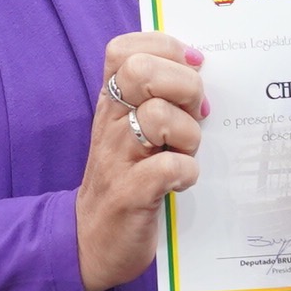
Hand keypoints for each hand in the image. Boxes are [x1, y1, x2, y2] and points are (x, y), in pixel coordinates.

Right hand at [77, 33, 204, 290]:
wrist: (92, 242)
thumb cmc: (126, 178)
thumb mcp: (132, 129)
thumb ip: (157, 96)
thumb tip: (198, 67)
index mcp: (112, 102)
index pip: (124, 49)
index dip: (164, 48)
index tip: (191, 67)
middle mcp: (110, 123)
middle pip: (142, 71)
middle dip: (183, 86)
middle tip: (195, 114)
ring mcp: (117, 158)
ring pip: (158, 117)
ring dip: (188, 135)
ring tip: (186, 153)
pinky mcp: (130, 194)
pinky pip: (168, 167)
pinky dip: (186, 172)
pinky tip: (182, 182)